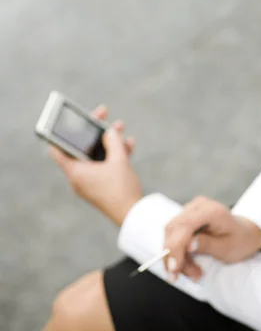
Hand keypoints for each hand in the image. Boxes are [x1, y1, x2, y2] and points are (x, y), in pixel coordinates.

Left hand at [50, 106, 142, 225]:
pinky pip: (104, 165)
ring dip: (108, 141)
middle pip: (81, 148)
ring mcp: (90, 182)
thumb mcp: (119, 159)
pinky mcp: (101, 186)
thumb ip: (113, 140)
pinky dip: (113, 154)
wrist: (134, 215)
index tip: (67, 120)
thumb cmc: (121, 188)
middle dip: (94, 130)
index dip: (60, 132)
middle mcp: (79, 177)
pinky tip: (129, 145)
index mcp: (76, 172)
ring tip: (120, 127)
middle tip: (103, 114)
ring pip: (95, 155)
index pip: (57, 149)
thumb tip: (109, 132)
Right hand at [164, 196, 260, 281]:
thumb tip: (188, 245)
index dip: (175, 247)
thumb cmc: (239, 241)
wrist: (245, 233)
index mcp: (211, 211)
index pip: (185, 225)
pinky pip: (174, 236)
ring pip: (171, 234)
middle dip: (173, 256)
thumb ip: (207, 245)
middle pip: (173, 230)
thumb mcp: (227, 248)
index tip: (173, 269)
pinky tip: (190, 265)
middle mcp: (198, 206)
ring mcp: (191, 210)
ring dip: (177, 257)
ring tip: (194, 273)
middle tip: (180, 277)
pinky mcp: (186, 217)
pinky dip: (179, 253)